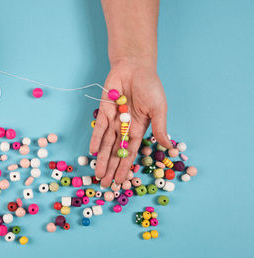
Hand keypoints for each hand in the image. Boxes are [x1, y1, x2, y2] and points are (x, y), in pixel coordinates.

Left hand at [90, 60, 172, 186]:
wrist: (135, 67)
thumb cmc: (150, 87)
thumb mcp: (159, 109)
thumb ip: (160, 128)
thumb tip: (169, 147)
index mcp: (138, 129)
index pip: (130, 153)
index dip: (125, 167)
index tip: (121, 182)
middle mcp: (124, 128)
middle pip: (116, 152)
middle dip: (110, 168)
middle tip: (104, 185)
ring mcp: (113, 120)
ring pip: (106, 144)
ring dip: (102, 159)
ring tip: (98, 174)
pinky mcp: (104, 110)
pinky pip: (99, 127)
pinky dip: (96, 139)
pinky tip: (92, 151)